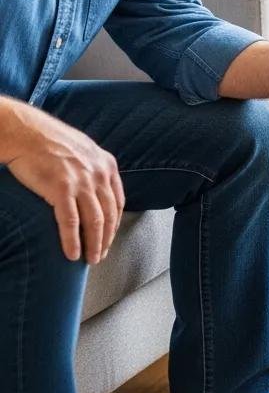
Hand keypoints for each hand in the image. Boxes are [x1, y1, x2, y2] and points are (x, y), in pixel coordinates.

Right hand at [1, 101, 123, 262]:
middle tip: (100, 255)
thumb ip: (94, 169)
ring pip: (94, 222)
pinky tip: (72, 254)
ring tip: (89, 259)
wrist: (27, 132)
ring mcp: (81, 182)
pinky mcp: (61, 189)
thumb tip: (98, 188)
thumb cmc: (51, 142)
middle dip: (106, 239)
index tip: (109, 238)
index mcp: (107, 165)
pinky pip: (70, 222)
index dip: (115, 224)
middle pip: (109, 215)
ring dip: (93, 245)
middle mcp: (99, 174)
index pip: (118, 202)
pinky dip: (72, 241)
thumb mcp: (84, 151)